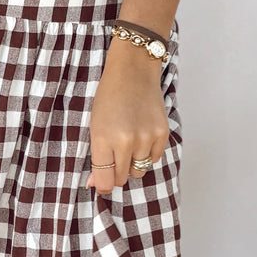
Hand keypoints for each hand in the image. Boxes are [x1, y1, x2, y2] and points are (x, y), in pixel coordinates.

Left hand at [85, 37, 169, 192]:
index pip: (104, 179)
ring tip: (128, 144)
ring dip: (132, 164)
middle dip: (115, 173)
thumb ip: (96, 155)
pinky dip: (147, 154)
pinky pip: (154, 159)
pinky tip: (141, 137)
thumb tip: (96, 184)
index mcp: (103, 138)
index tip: (100, 185)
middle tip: (113, 158)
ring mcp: (146, 138)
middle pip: (121, 178)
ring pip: (139, 171)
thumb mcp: (94, 124)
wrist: (133, 71)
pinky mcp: (162, 134)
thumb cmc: (109, 96)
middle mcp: (126, 142)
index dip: (101, 186)